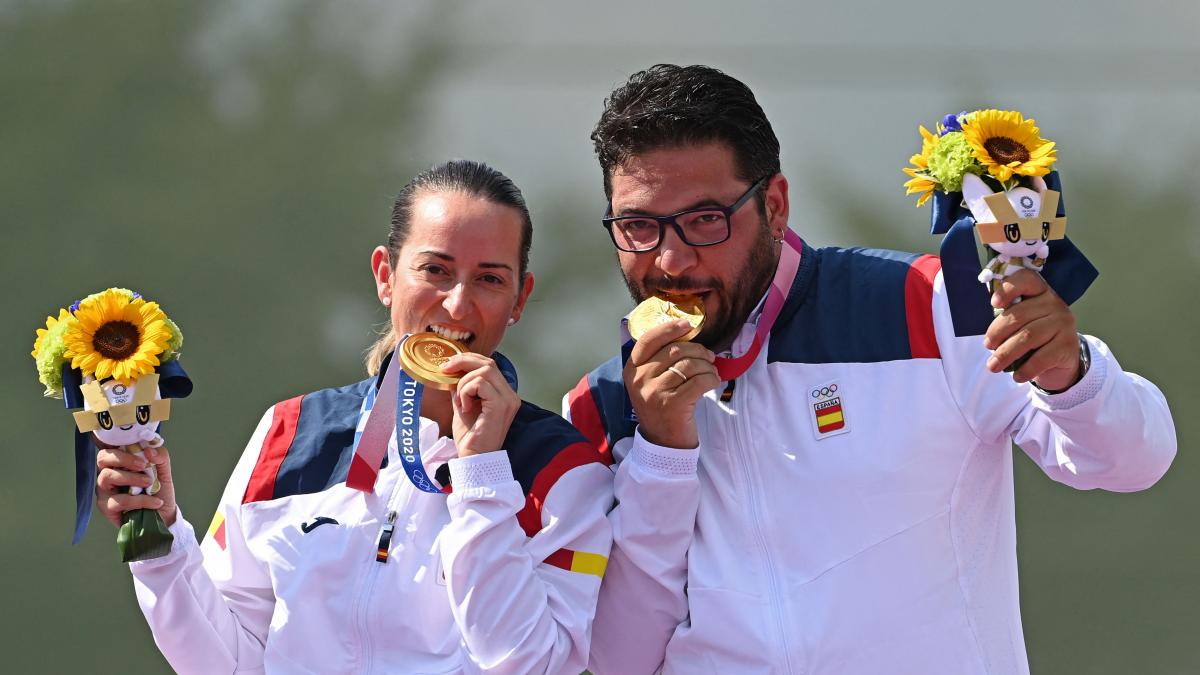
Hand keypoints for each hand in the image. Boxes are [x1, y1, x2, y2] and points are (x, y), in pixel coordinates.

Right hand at [96, 444, 177, 526]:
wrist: (164, 515)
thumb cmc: (159, 491)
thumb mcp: (164, 471)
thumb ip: (160, 457)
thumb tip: (149, 450)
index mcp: (120, 462)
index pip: (111, 447)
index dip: (120, 445)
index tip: (142, 450)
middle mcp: (108, 474)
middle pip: (103, 458)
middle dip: (124, 459)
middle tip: (143, 466)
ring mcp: (105, 491)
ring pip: (107, 477)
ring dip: (131, 478)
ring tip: (149, 484)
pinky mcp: (107, 507)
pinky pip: (118, 501)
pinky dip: (139, 500)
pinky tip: (154, 502)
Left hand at [442, 352, 521, 457]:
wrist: (473, 459)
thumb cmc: (470, 437)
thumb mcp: (463, 406)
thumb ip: (462, 388)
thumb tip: (452, 371)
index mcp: (504, 394)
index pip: (490, 365)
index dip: (468, 360)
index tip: (448, 366)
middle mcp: (510, 395)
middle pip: (488, 363)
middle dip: (463, 362)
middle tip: (445, 370)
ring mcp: (508, 400)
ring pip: (484, 371)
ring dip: (464, 383)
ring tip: (460, 402)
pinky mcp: (500, 405)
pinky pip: (480, 383)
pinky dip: (466, 391)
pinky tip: (465, 407)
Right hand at [624, 318, 719, 448]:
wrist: (663, 444)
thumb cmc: (661, 408)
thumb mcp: (650, 382)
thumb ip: (659, 360)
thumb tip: (686, 333)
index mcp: (632, 370)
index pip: (648, 339)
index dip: (669, 328)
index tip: (687, 324)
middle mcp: (640, 379)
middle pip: (675, 350)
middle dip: (698, 350)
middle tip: (709, 357)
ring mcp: (655, 392)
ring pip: (690, 364)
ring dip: (707, 366)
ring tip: (710, 372)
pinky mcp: (673, 404)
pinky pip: (700, 381)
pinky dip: (712, 379)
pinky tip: (713, 382)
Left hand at [983, 269, 1081, 389]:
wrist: (1061, 360)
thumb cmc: (1034, 336)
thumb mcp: (1023, 322)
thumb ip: (1009, 317)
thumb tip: (990, 336)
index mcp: (1040, 292)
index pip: (1026, 280)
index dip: (1008, 289)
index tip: (993, 304)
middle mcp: (1055, 303)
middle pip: (1020, 315)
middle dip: (998, 332)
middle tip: (987, 346)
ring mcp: (1064, 324)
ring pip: (1028, 337)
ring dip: (1006, 353)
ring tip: (993, 366)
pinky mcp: (1068, 345)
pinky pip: (1041, 358)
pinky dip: (1025, 369)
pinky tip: (1016, 376)